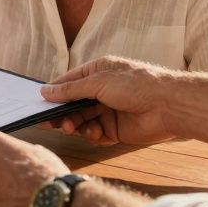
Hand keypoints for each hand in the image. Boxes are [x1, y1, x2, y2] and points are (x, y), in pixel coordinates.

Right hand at [41, 56, 175, 145]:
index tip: (39, 103)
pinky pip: (95, 133)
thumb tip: (46, 91)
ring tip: (70, 127)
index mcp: (98, 72)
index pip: (69, 82)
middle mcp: (102, 90)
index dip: (55, 92)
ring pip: (82, 120)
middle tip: (49, 122)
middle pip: (73, 103)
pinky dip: (92, 134)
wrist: (168, 106)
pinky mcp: (115, 129)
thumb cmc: (136, 85)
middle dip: (61, 112)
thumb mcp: (98, 82)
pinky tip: (96, 132)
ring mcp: (108, 110)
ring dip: (74, 124)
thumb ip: (71, 89)